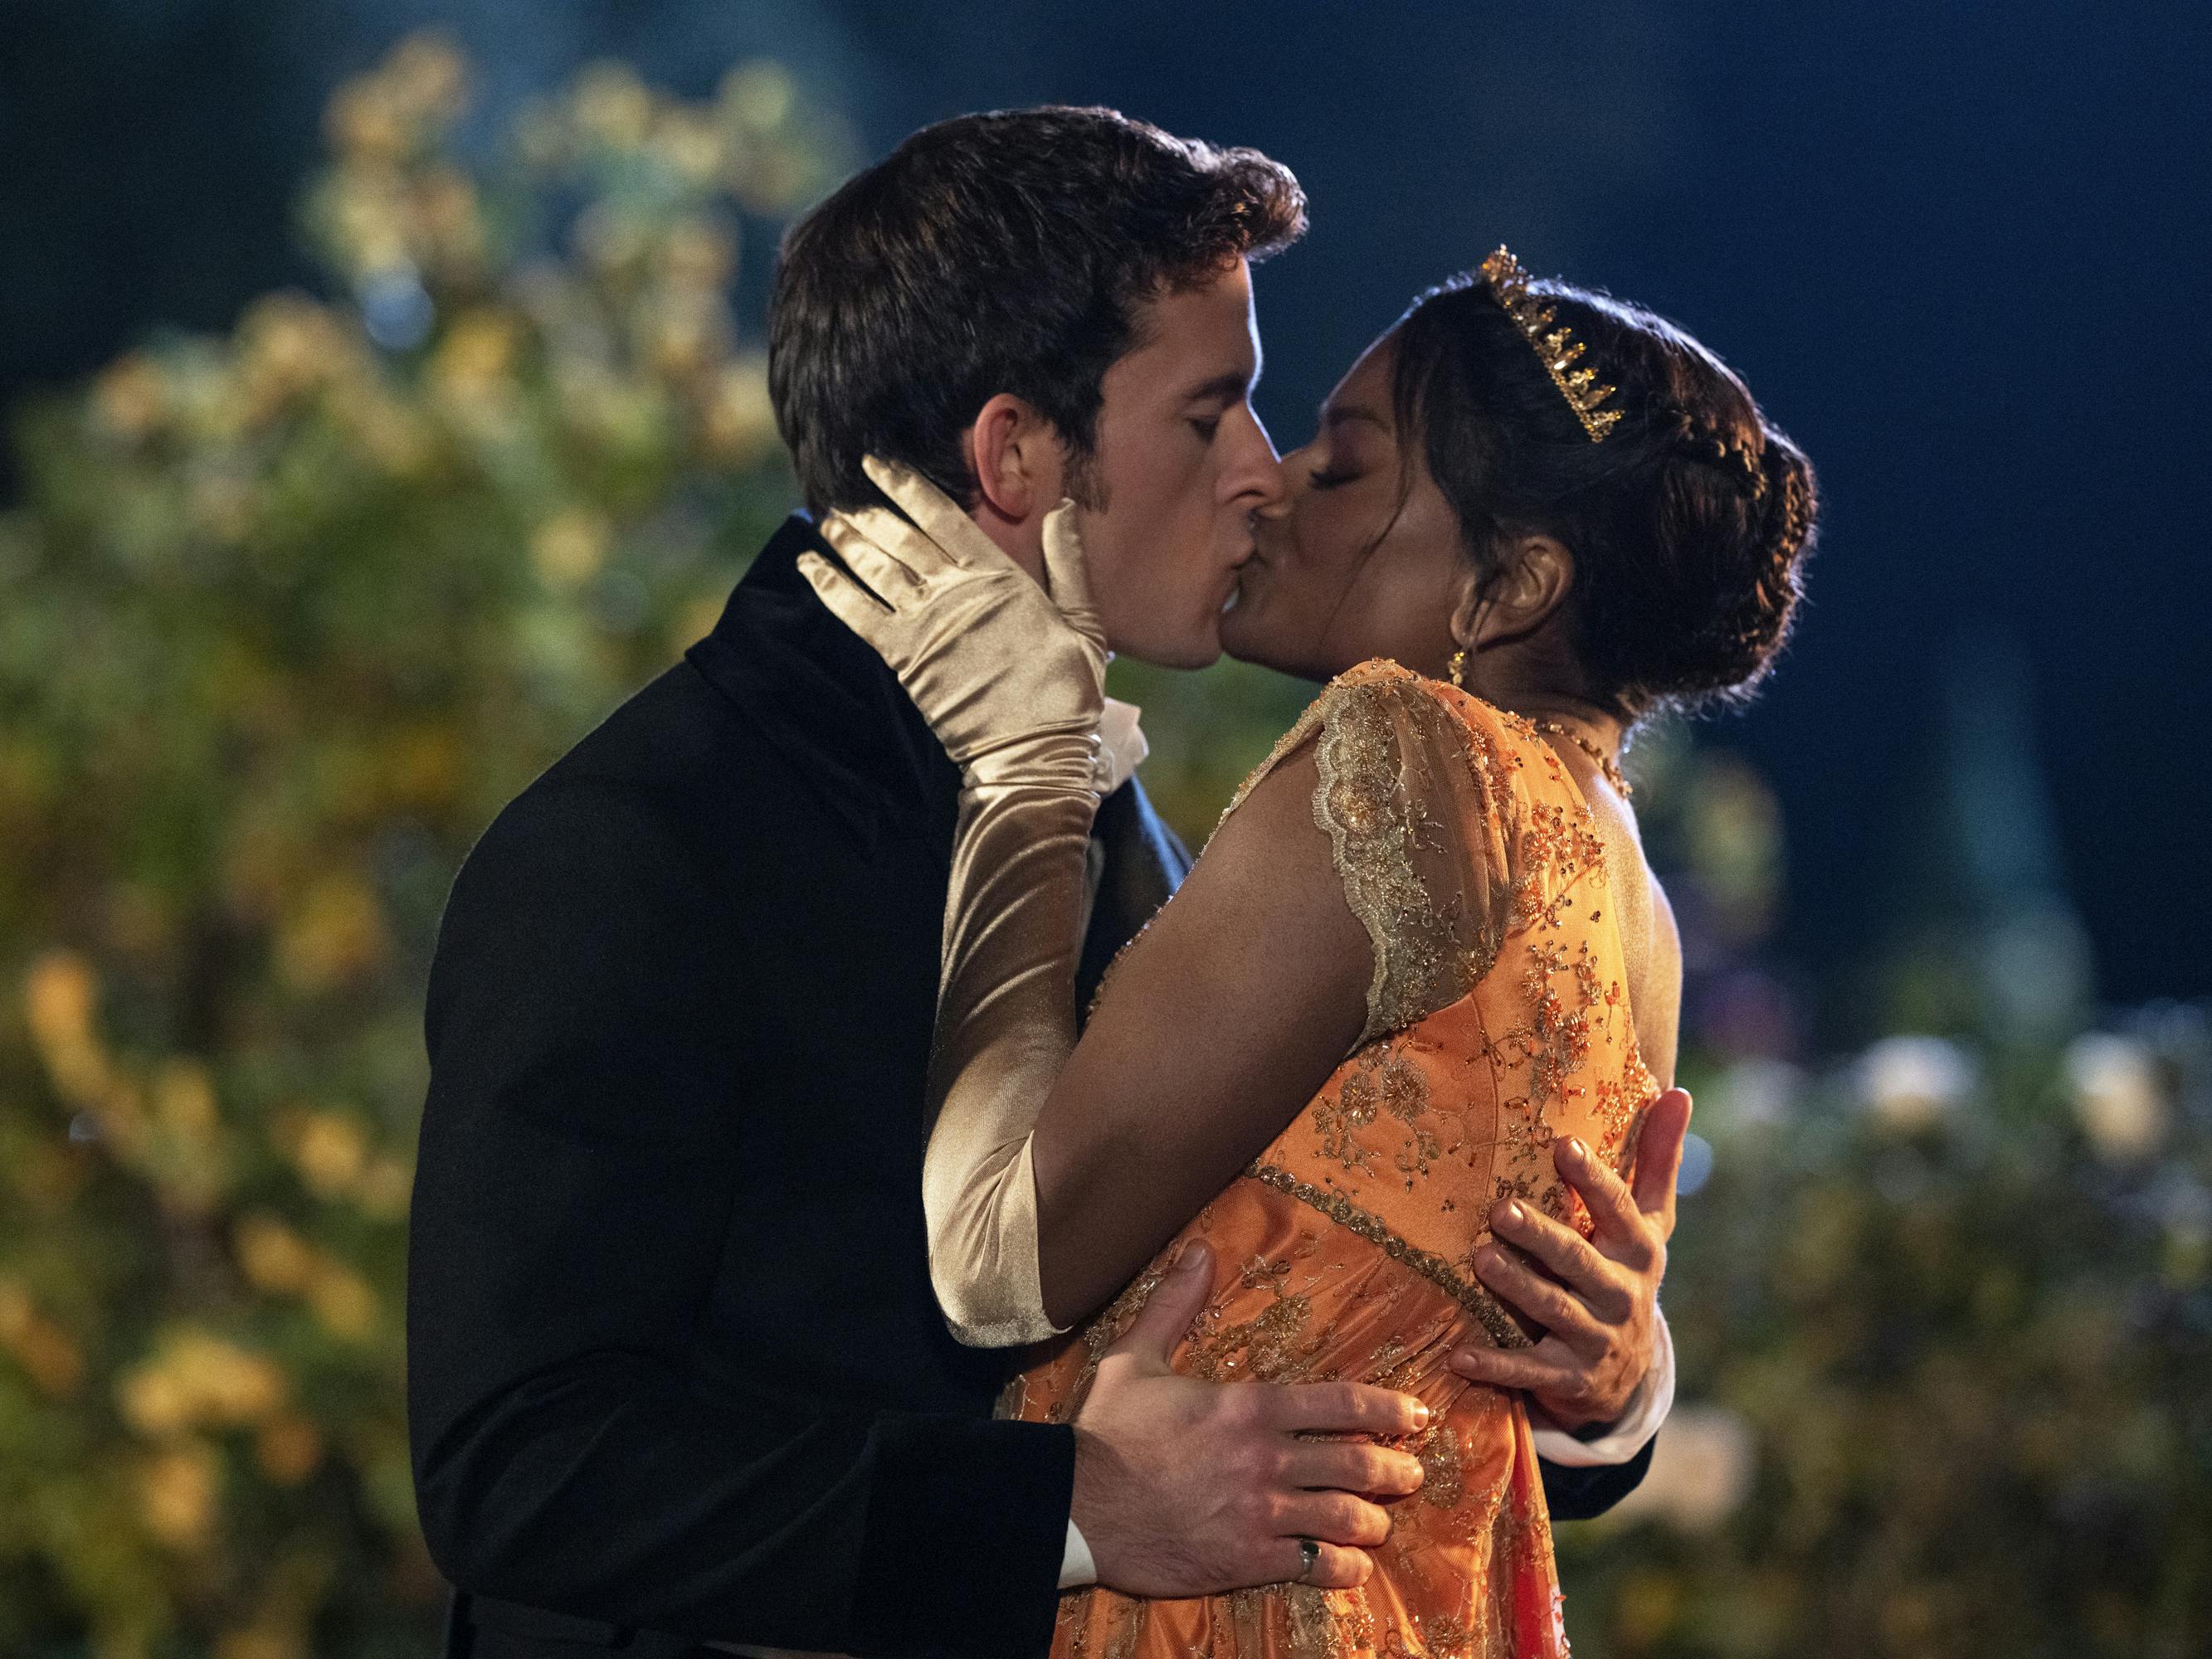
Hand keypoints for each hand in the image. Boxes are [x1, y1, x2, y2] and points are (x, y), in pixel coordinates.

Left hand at [799, 455, 1107, 792]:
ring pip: (875, 568)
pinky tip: (809, 565)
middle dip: (870, 508)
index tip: (879, 464)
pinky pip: (856, 613)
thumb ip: (1068, 563)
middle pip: (900, 537)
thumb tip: (1063, 507)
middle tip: (845, 487)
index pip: (942, 517)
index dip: (907, 486)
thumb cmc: (1066, 692)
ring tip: (827, 518)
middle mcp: (954, 592)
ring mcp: (924, 623)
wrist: (1031, 752)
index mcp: (998, 577)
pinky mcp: (903, 657)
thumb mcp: (1083, 622)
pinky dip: (830, 586)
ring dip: (847, 540)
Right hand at [1070, 1240, 1429, 1595]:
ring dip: (1375, 1522)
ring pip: (1346, 1519)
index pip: (1341, 1403)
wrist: (1077, 1504)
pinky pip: (1313, 1566)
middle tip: (1412, 1473)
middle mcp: (1267, 1458)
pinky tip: (1352, 1568)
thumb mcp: (1136, 1357)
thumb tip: (1198, 1250)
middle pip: (1357, 1463)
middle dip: (1396, 1469)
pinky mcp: (1246, 1559)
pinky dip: (1343, 1569)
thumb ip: (1176, 1305)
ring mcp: (1260, 1512)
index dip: (1388, 1410)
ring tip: (1382, 1524)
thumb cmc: (1107, 1431)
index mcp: (1249, 1406)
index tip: (1417, 1415)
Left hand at [1447, 1087, 1691, 1430]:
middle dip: (1543, 1237)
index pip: (1618, 1209)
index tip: (1564, 1144)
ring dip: (1517, 1287)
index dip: (1593, 1179)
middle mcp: (1621, 1294)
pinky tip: (1458, 1355)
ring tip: (1479, 1259)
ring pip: (1553, 1310)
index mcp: (1639, 1250)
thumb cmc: (1626, 1274)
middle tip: (1501, 1210)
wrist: (1628, 1377)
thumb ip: (1658, 1160)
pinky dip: (1494, 1365)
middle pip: (1579, 1261)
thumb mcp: (1650, 1223)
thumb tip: (1678, 1091)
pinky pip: (1528, 1372)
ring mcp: (1595, 1339)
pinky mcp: (1568, 1380)